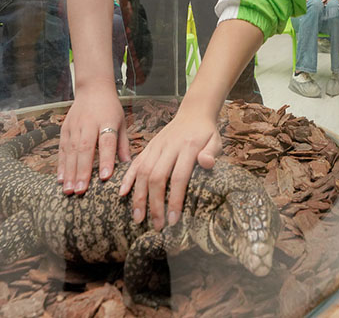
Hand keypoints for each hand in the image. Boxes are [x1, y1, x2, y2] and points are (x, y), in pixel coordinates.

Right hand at [58, 87, 129, 193]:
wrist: (93, 89)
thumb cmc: (111, 109)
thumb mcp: (121, 123)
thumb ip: (123, 145)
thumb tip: (129, 167)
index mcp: (108, 121)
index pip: (107, 142)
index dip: (105, 159)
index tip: (104, 177)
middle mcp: (89, 123)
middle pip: (85, 149)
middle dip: (83, 171)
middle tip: (82, 191)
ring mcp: (75, 125)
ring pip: (71, 151)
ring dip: (70, 172)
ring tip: (69, 190)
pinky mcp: (65, 128)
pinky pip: (62, 149)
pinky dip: (61, 165)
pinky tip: (61, 180)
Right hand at [119, 100, 220, 230]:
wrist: (194, 113)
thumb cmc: (207, 133)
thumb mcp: (216, 141)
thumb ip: (212, 152)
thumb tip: (206, 163)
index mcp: (188, 146)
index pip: (179, 177)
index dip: (174, 200)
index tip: (173, 220)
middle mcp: (169, 146)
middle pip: (157, 177)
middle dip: (155, 204)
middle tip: (156, 225)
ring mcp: (156, 146)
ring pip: (143, 172)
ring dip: (139, 196)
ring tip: (138, 218)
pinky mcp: (149, 146)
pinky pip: (135, 162)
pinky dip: (128, 178)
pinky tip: (122, 194)